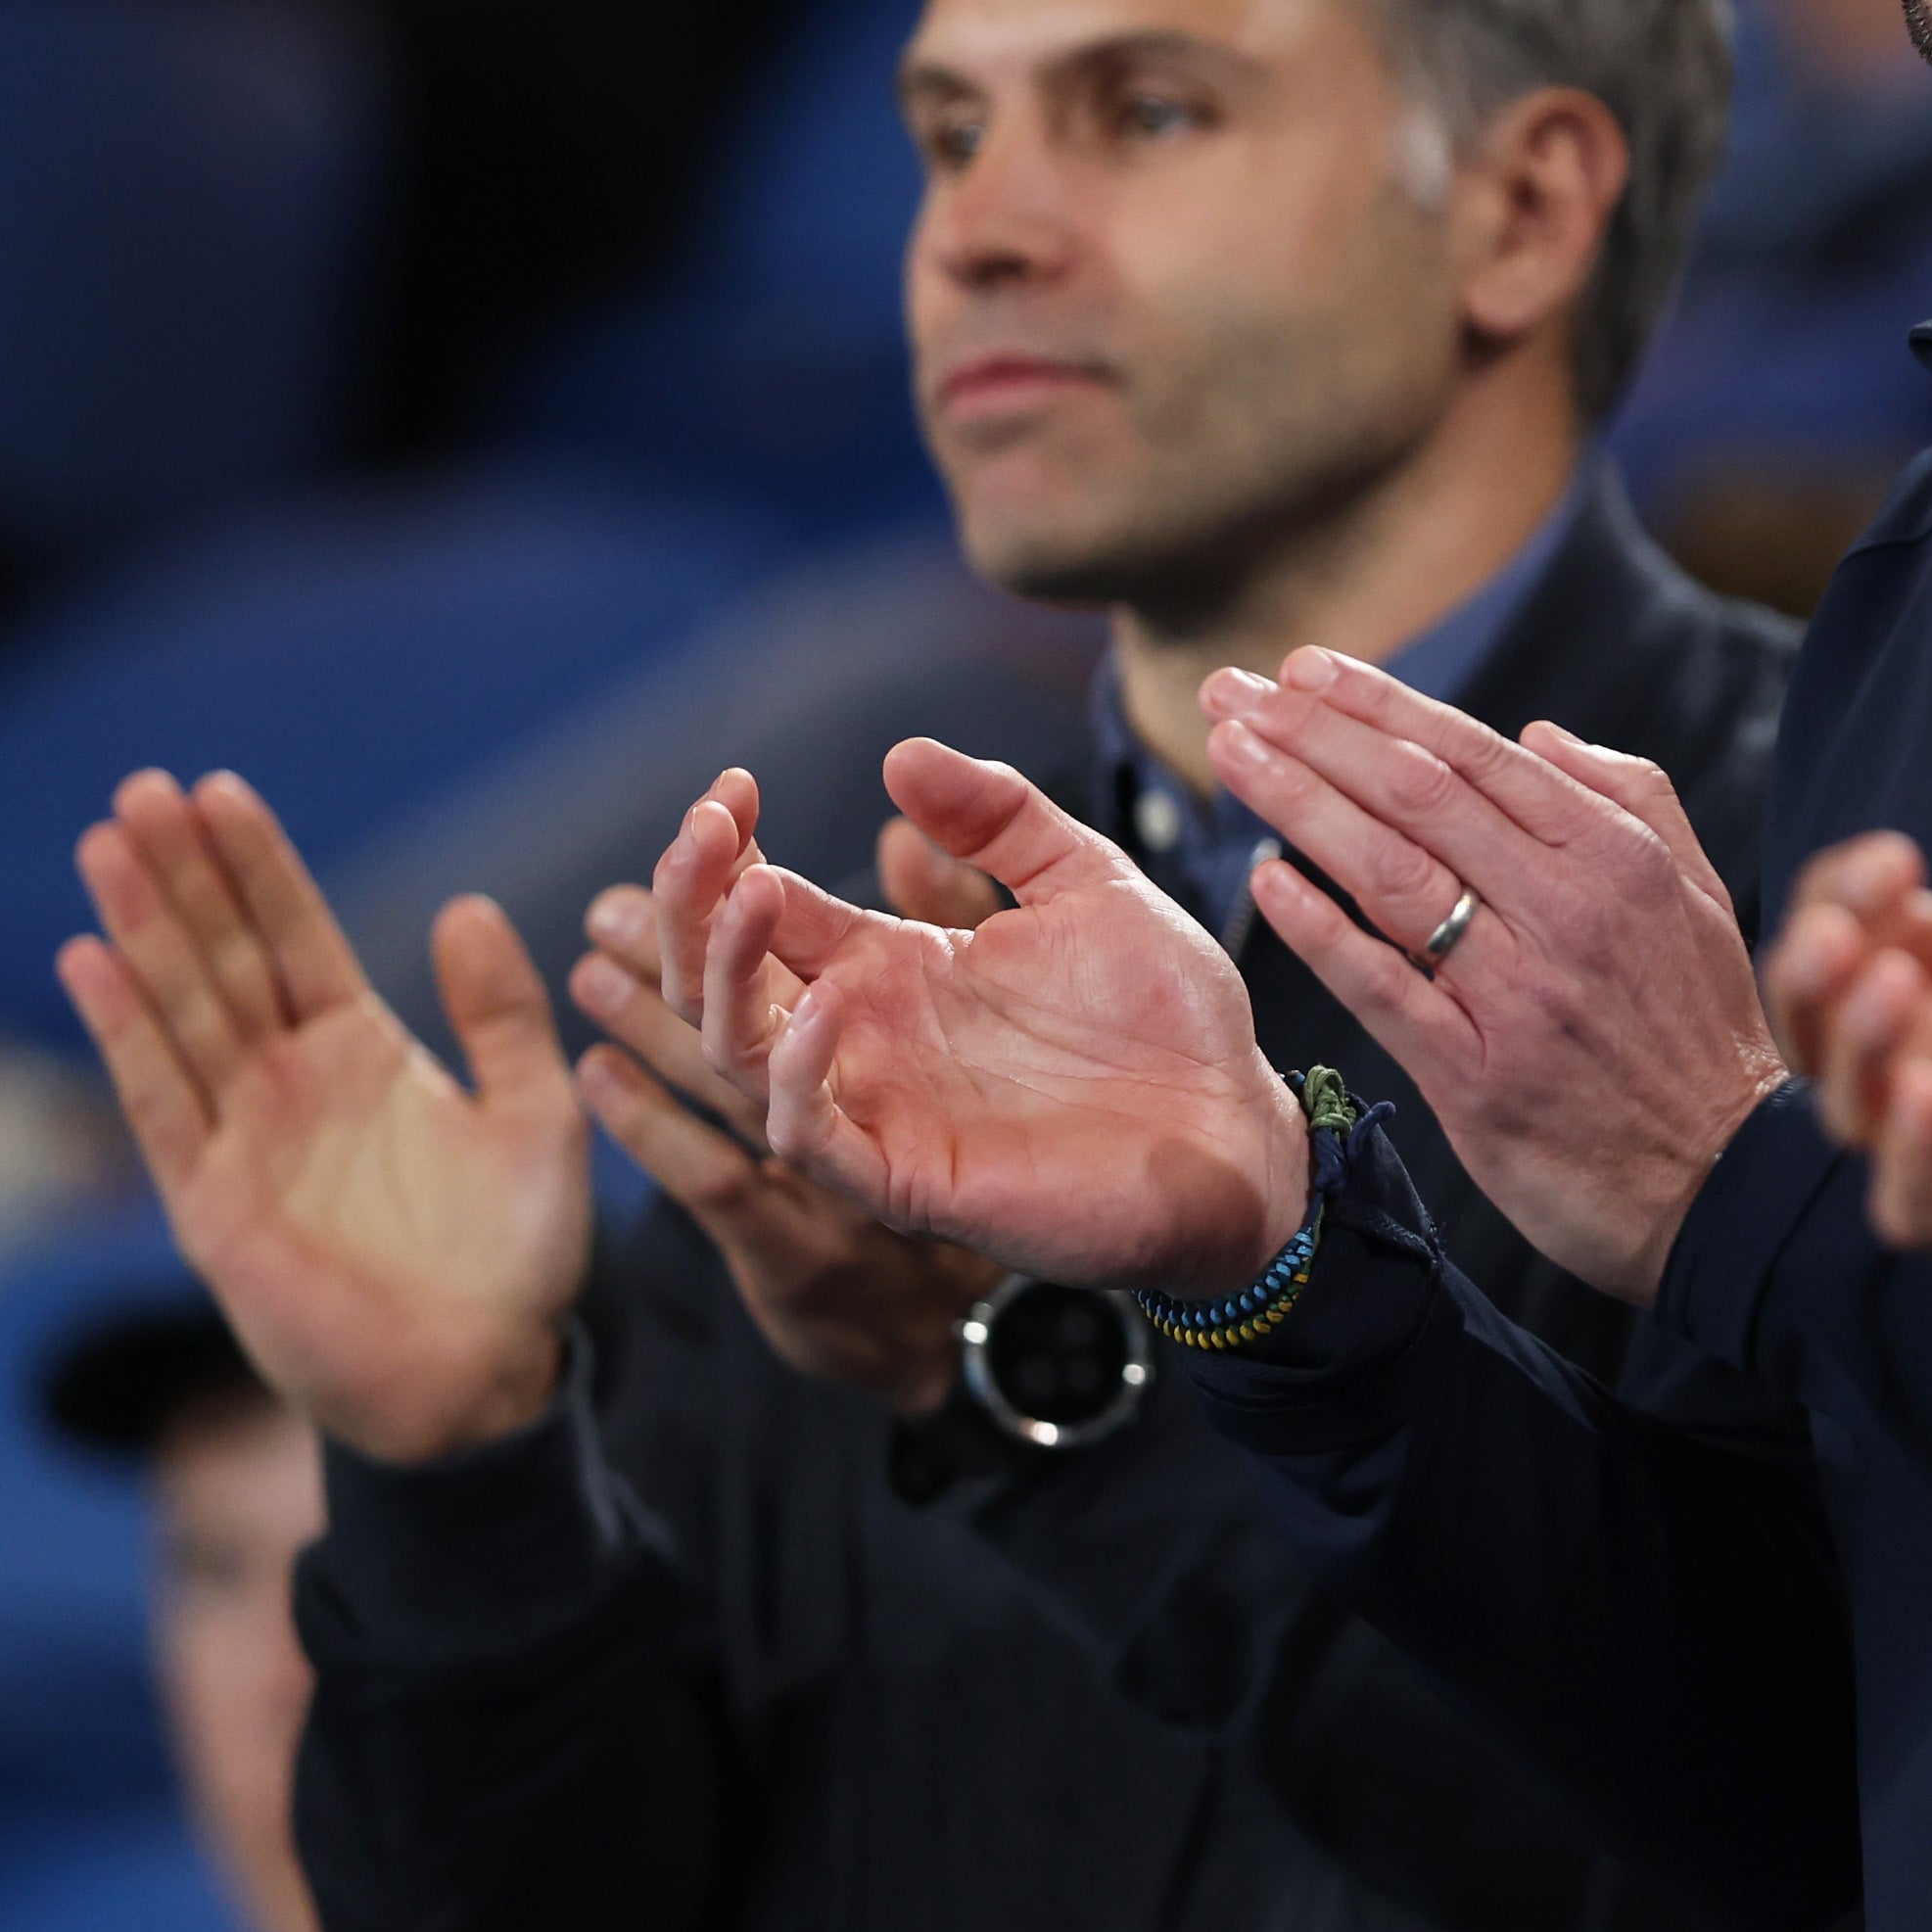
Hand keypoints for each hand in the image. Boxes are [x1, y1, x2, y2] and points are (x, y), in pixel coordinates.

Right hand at [57, 769, 582, 1465]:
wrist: (480, 1377)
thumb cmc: (514, 1255)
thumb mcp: (534, 1114)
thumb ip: (502, 1016)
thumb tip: (466, 907)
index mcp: (360, 1050)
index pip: (297, 935)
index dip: (257, 865)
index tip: (219, 787)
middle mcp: (287, 1080)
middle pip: (222, 955)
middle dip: (181, 873)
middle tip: (140, 786)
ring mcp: (241, 1135)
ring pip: (181, 1010)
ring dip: (142, 930)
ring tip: (106, 844)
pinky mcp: (211, 1200)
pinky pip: (161, 1103)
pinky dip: (125, 1035)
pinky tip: (92, 962)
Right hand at [701, 740, 1310, 1301]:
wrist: (1240, 1129)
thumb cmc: (1167, 1018)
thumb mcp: (1089, 883)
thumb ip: (1002, 817)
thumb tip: (902, 753)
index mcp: (895, 967)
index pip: (762, 907)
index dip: (726, 850)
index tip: (732, 784)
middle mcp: (866, 1036)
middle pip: (717, 979)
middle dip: (690, 902)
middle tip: (708, 825)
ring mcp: (879, 1110)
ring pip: (737, 1054)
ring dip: (726, 973)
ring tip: (757, 893)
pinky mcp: (910, 1178)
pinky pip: (812, 1137)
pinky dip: (800, 1071)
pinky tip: (832, 1000)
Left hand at [1199, 654, 1782, 1304]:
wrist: (1728, 1183)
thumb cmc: (1704, 1035)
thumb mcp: (1698, 896)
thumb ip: (1629, 797)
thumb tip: (1536, 733)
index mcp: (1616, 856)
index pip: (1474, 754)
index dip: (1379, 705)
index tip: (1303, 670)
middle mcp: (1566, 910)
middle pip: (1415, 796)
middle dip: (1313, 733)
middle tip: (1231, 694)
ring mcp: (1519, 993)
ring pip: (1389, 873)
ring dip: (1297, 803)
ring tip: (1229, 755)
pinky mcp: (1479, 1076)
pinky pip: (1383, 986)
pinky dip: (1320, 929)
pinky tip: (1265, 880)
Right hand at [1776, 707, 1931, 1399]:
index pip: (1853, 923)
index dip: (1842, 890)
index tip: (1902, 858)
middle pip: (1818, 1017)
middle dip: (1808, 965)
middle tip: (1853, 930)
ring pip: (1852, 1112)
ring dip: (1854, 1049)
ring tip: (1898, 990)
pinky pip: (1921, 1208)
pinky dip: (1911, 1157)